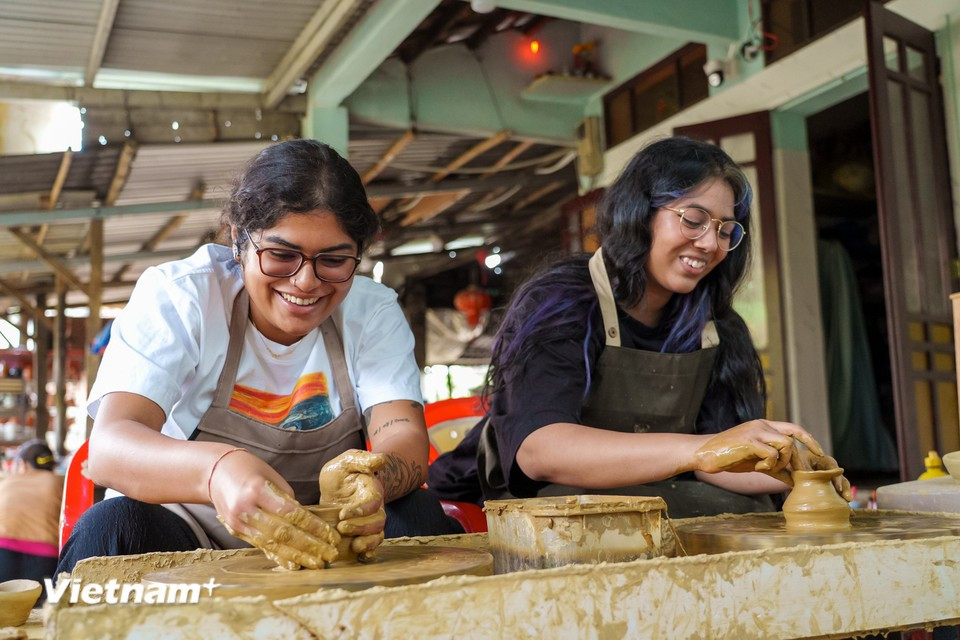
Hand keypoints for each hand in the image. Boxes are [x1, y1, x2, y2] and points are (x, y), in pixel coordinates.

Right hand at [208, 450, 339, 569]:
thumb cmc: (249, 469)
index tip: (330, 535)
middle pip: (282, 532)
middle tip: (329, 554)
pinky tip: (294, 564)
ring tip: (316, 563)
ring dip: (297, 556)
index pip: (291, 513)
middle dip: (309, 545)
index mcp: (258, 489)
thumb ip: (288, 499)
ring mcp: (238, 522)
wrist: (216, 472)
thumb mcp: (272, 476)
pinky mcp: (235, 530)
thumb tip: (306, 521)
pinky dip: (278, 556)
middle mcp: (246, 508)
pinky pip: (260, 545)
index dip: (312, 527)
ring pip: (272, 543)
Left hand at [319, 449, 388, 557]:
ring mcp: (370, 522)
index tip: (341, 513)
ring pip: (378, 536)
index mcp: (372, 490)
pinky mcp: (363, 534)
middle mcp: (375, 508)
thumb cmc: (340, 473)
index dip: (361, 510)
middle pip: (378, 522)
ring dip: (367, 542)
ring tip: (352, 546)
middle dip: (361, 527)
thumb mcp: (345, 462)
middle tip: (341, 528)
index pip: (374, 502)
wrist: (334, 488)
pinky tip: (360, 556)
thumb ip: (362, 460)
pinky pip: (373, 546)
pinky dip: (370, 553)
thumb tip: (382, 460)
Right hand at [693, 420, 824, 474]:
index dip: (809, 440)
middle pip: (792, 438)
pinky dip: (769, 465)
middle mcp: (761, 425)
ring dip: (782, 462)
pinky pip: (771, 454)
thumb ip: (775, 467)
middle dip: (797, 459)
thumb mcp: (755, 461)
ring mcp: (755, 432)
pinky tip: (757, 467)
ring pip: (785, 445)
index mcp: (764, 426)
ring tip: (768, 469)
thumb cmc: (728, 457)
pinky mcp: (748, 441)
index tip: (819, 453)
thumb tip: (794, 480)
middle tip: (795, 474)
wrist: (703, 454)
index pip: (794, 428)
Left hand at [768, 448, 852, 501]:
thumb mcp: (796, 465)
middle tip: (847, 499)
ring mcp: (828, 477)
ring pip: (840, 485)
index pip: (832, 465)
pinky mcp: (827, 486)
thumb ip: (801, 470)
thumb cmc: (791, 462)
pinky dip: (840, 500)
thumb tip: (802, 478)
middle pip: (839, 476)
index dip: (836, 477)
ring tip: (849, 507)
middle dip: (844, 488)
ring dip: (845, 495)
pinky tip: (847, 511)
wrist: (787, 466)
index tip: (838, 488)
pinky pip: (835, 492)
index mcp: (821, 458)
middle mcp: (828, 467)